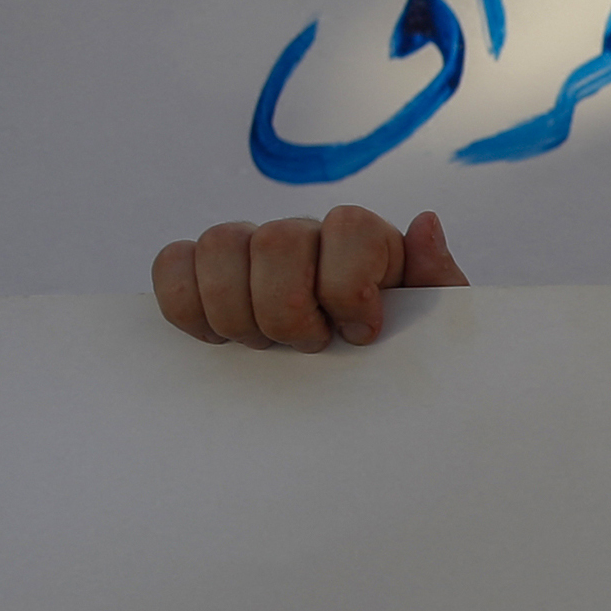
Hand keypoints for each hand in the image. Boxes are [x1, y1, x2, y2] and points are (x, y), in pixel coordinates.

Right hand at [152, 206, 464, 350]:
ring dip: (236, 310)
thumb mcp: (434, 330)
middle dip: (288, 310)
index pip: (349, 225)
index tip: (359, 334)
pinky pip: (172, 262)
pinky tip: (218, 338)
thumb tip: (424, 224)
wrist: (359, 386)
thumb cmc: (399, 355)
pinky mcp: (207, 273)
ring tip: (265, 346)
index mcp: (367, 241)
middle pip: (276, 239)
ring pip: (218, 244)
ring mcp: (252, 248)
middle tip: (311, 348)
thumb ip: (438, 283)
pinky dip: (185, 303)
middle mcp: (306, 234)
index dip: (348, 286)